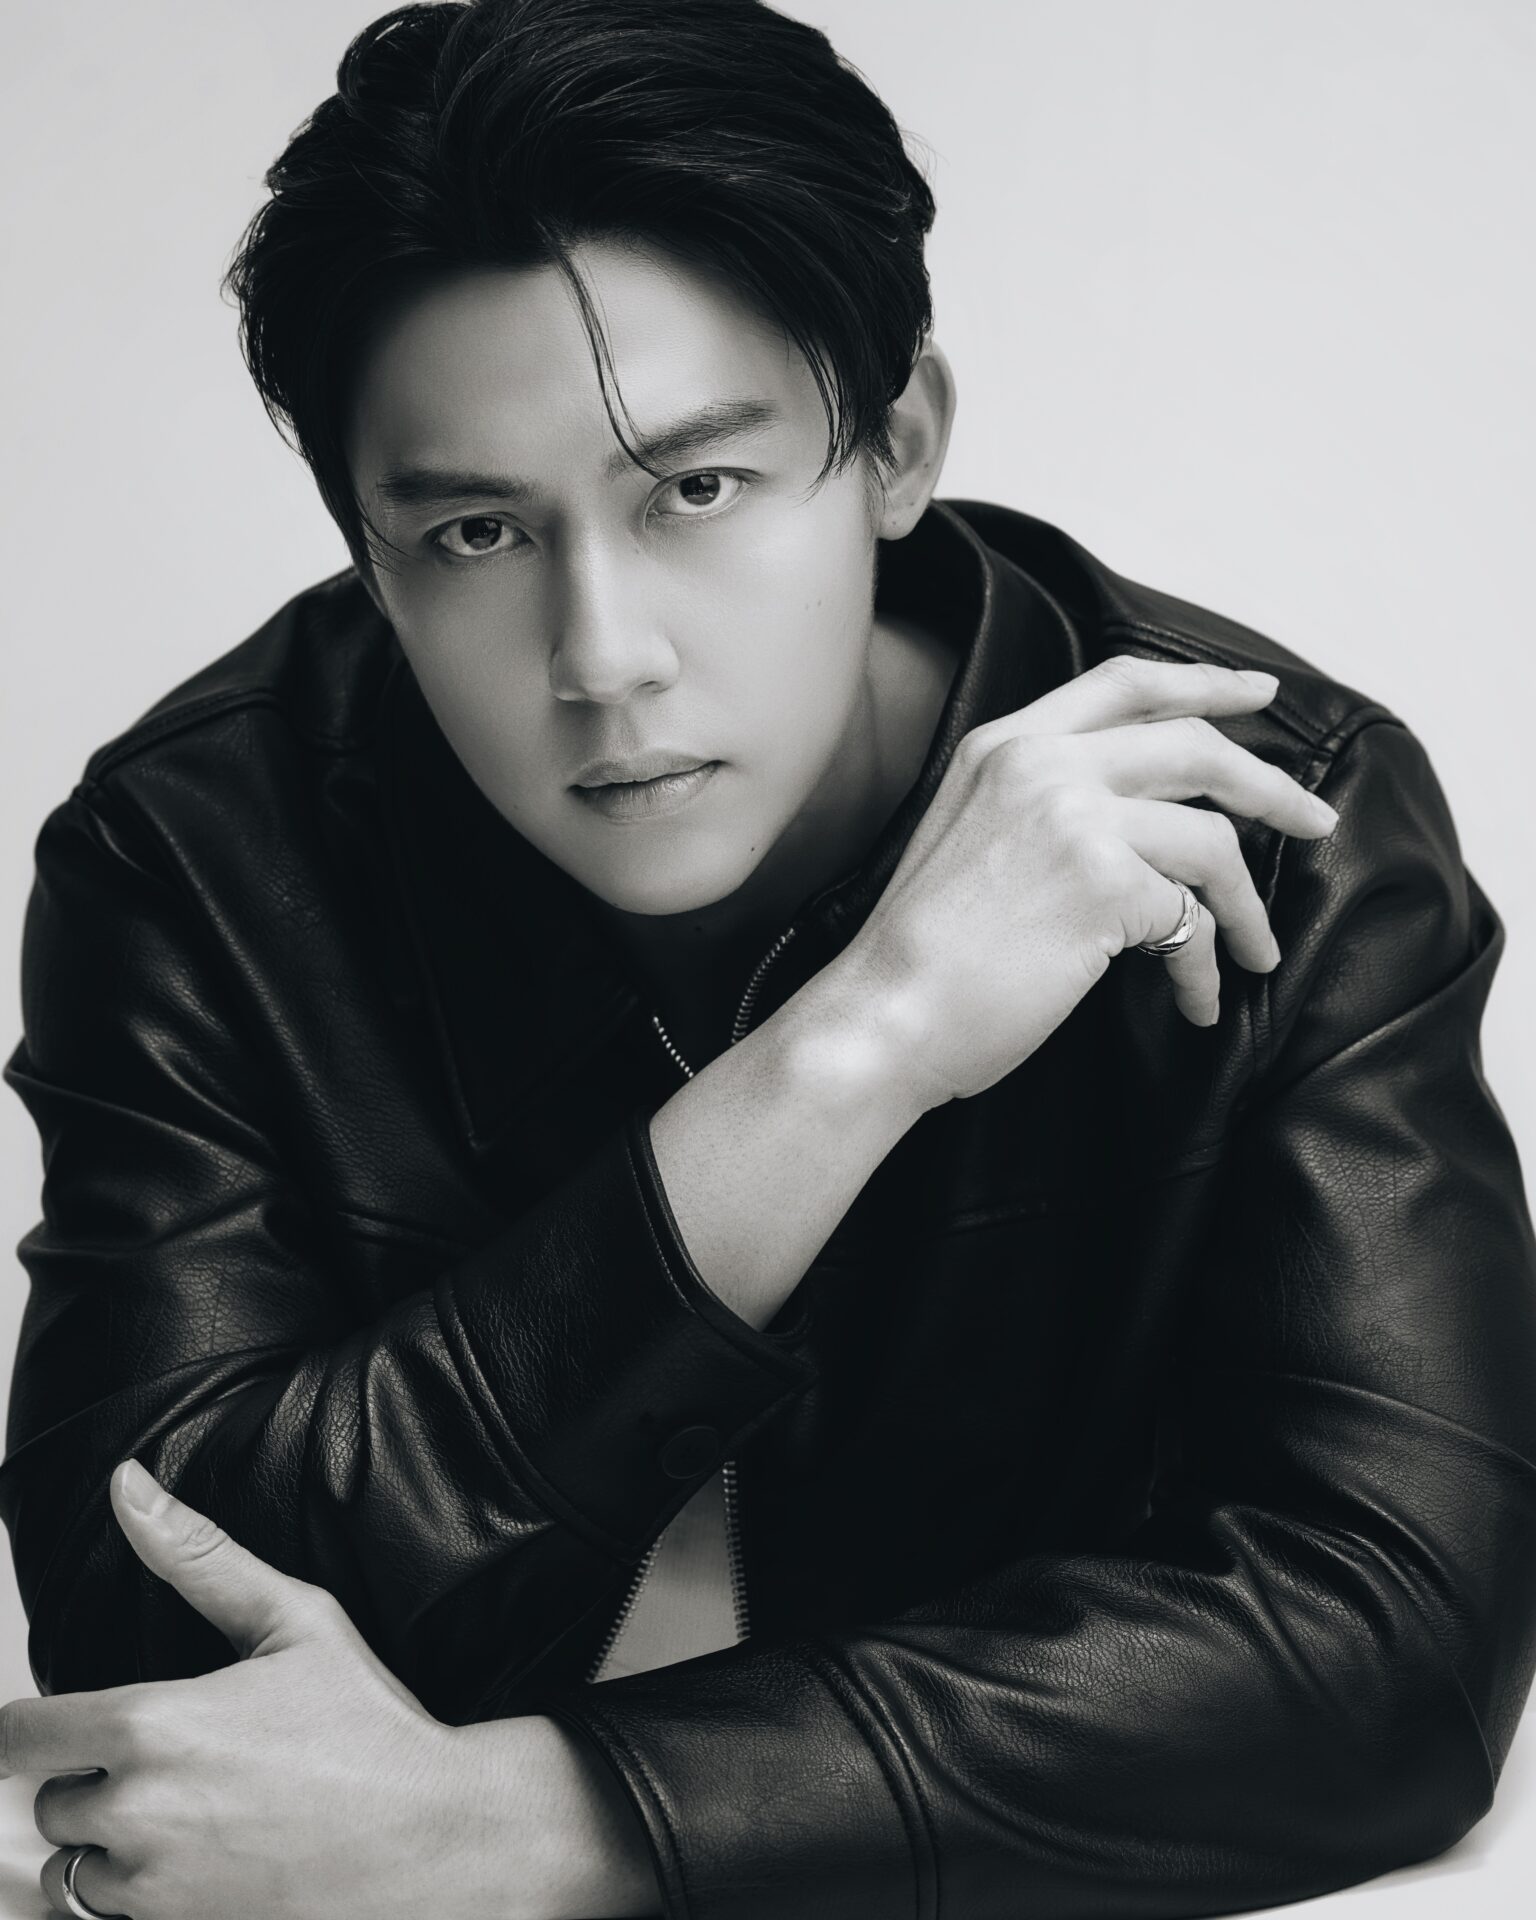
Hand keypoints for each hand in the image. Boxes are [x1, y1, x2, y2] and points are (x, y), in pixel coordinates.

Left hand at [0, 1459, 470, 1918]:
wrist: (433, 1838)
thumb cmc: (370, 1726)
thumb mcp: (295, 1620)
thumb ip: (198, 1555)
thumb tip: (128, 1486)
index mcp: (153, 1726)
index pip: (20, 1736)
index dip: (23, 1731)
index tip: (44, 1730)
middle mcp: (138, 1813)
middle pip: (52, 1803)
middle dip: (96, 1782)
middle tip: (175, 1760)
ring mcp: (155, 1889)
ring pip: (74, 1872)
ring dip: (111, 1848)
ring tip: (188, 1815)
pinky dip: (141, 1897)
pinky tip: (198, 1865)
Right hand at [847, 654, 1340, 1107]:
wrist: (882, 1016)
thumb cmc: (923, 956)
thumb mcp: (969, 839)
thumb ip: (1040, 804)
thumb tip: (1142, 822)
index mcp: (1003, 746)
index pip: (1124, 685)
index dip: (1203, 684)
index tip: (1260, 696)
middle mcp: (1041, 764)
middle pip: (1194, 747)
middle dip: (1270, 788)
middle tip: (1314, 822)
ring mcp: (1074, 816)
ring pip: (1212, 840)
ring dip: (1248, 906)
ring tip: (1255, 952)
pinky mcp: (1103, 882)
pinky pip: (1192, 920)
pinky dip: (1205, 968)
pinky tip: (1195, 1001)